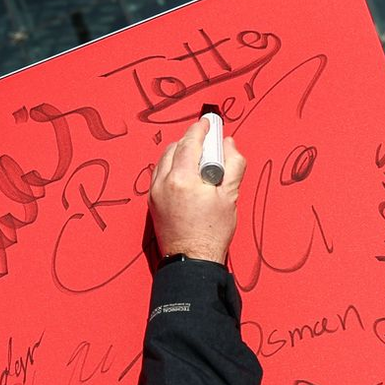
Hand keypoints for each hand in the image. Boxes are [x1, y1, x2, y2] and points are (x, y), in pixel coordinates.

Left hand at [148, 117, 245, 262]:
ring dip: (180, 152)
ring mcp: (154, 192)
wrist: (191, 260)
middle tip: (208, 143)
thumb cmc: (212, 232)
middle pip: (175, 148)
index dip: (200, 129)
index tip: (208, 123)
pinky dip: (172, 166)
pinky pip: (159, 173)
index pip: (190, 143)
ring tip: (198, 158)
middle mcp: (163, 182)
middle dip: (191, 140)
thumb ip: (232, 165)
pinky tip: (186, 173)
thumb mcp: (230, 197)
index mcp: (182, 179)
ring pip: (164, 160)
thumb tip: (228, 143)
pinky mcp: (152, 202)